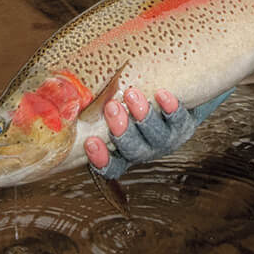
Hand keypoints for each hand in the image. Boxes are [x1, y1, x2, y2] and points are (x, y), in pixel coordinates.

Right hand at [84, 87, 198, 179]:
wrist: (179, 95)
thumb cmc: (138, 101)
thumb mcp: (117, 109)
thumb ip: (97, 106)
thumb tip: (68, 87)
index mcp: (126, 153)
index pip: (111, 166)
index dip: (101, 159)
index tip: (90, 141)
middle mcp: (146, 150)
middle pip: (133, 150)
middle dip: (121, 130)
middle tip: (111, 107)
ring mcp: (167, 140)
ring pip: (155, 136)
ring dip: (143, 116)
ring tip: (132, 94)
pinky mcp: (184, 125)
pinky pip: (179, 119)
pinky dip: (170, 108)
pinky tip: (162, 94)